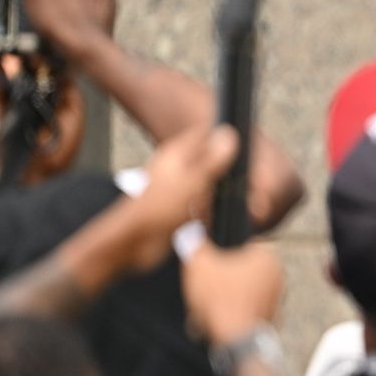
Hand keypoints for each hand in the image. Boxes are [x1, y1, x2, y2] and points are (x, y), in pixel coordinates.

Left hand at [126, 125, 239, 270]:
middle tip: (222, 186)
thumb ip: (213, 158)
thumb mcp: (193, 179)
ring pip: (210, 185)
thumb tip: (228, 134)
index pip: (207, 134)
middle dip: (223, 175)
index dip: (224, 140)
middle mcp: (179, 166)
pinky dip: (209, 211)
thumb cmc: (157, 208)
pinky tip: (206, 218)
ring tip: (206, 205)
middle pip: (212, 161)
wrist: (136, 242)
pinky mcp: (181, 207)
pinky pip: (204, 205)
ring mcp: (180, 187)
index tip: (238, 154)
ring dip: (215, 196)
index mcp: (178, 152)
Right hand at [183, 240, 283, 344]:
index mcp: (268, 256)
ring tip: (207, 310)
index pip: (241, 245)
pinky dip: (232, 314)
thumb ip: (194, 244)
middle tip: (205, 291)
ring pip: (241, 292)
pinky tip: (218, 321)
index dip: (220, 255)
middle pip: (240, 270)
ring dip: (223, 299)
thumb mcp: (199, 266)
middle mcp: (279, 275)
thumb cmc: (221, 301)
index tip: (209, 267)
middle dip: (220, 280)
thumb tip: (191, 232)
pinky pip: (245, 310)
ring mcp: (278, 298)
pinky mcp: (271, 318)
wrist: (236, 342)